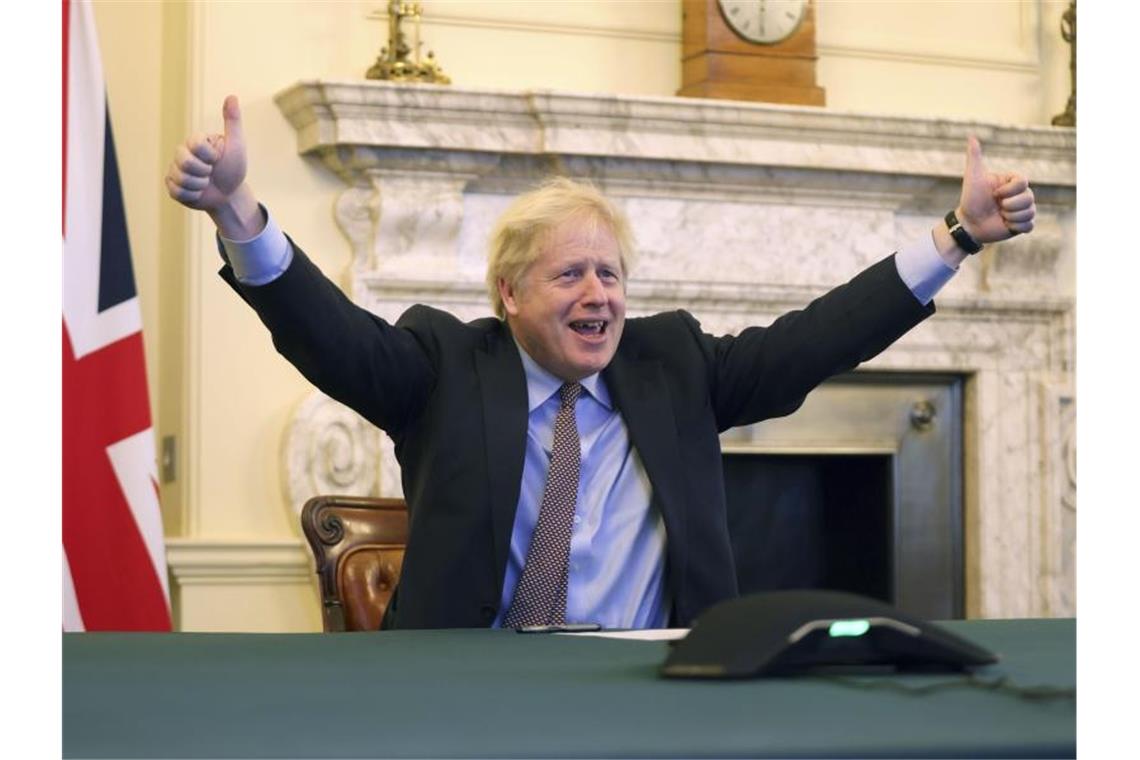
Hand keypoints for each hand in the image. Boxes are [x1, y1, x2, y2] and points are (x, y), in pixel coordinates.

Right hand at [164, 95, 260, 238]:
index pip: (194, 144)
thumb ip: (233, 122)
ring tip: (205, 183)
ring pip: (180, 178)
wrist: (230, 195)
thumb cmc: (234, 169)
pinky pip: (176, 191)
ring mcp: (175, 169)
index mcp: (196, 141)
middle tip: (211, 173)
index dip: (209, 156)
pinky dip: (192, 196)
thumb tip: (232, 96)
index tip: (218, 159)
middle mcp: (183, 153)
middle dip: (204, 173)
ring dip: (199, 186)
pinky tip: (198, 192)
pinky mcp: (172, 186)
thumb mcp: (236, 145)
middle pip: (184, 162)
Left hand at [955, 135, 1035, 243]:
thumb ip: (975, 157)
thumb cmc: (970, 199)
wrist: (969, 223)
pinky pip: (1030, 225)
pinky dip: (1016, 227)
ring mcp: (1022, 210)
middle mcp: (1020, 195)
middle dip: (1009, 206)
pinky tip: (1005, 225)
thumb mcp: (973, 177)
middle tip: (996, 207)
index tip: (994, 194)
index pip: (1023, 182)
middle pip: (1029, 198)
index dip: (1008, 191)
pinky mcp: (1022, 225)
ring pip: (1030, 212)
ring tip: (1000, 216)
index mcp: (1012, 182)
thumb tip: (972, 137)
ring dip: (1011, 216)